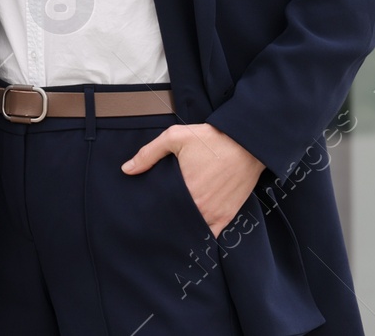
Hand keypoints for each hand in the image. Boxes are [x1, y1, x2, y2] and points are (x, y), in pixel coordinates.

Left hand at [121, 123, 262, 238]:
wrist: (247, 144)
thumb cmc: (211, 140)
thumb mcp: (176, 137)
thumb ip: (149, 153)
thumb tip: (127, 169)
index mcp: (184, 191)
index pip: (161, 211)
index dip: (151, 215)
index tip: (143, 215)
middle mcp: (200, 207)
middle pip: (176, 223)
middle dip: (165, 224)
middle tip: (154, 224)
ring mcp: (214, 214)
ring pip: (192, 232)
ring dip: (182, 231)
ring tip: (170, 230)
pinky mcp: (227, 216)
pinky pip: (212, 236)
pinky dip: (202, 237)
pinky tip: (192, 236)